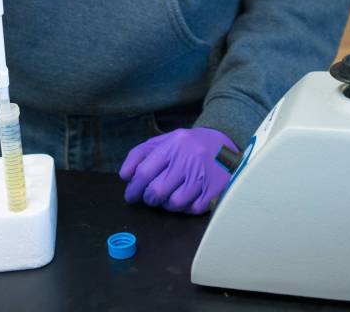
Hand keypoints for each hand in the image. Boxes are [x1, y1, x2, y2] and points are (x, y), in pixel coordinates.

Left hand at [119, 126, 235, 214]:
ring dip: (167, 204)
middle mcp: (187, 159)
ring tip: (169, 196)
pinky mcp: (214, 190)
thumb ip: (142, 154)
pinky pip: (192, 209)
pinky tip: (186, 198)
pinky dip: (186, 208)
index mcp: (173, 144)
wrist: (224, 145)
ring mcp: (202, 176)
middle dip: (149, 198)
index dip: (134, 188)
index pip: (144, 171)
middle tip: (150, 197)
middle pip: (157, 191)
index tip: (130, 196)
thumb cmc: (188, 145)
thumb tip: (124, 175)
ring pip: (174, 203)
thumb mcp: (165, 140)